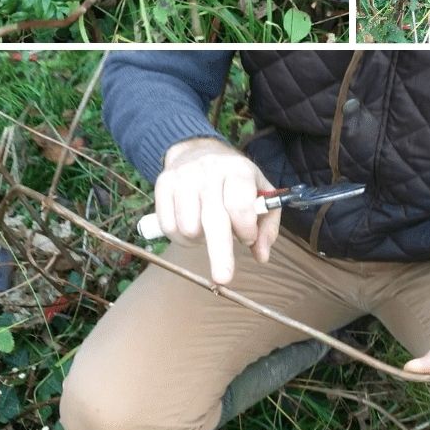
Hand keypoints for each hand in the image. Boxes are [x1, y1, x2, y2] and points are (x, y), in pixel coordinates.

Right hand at [154, 137, 280, 283]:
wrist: (198, 150)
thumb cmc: (235, 179)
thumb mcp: (260, 191)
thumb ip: (266, 225)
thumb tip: (262, 256)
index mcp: (238, 170)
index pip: (240, 204)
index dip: (245, 229)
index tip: (248, 239)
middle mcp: (210, 171)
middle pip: (213, 220)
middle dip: (220, 254)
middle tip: (223, 278)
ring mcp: (184, 177)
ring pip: (189, 227)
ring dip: (200, 240)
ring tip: (208, 229)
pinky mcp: (163, 184)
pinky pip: (168, 226)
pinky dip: (180, 237)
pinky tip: (191, 226)